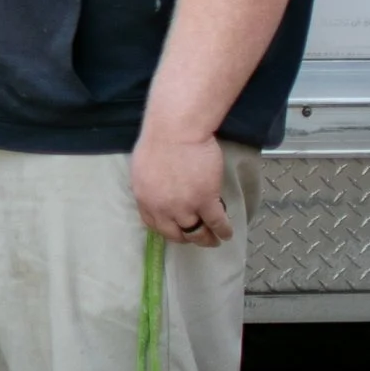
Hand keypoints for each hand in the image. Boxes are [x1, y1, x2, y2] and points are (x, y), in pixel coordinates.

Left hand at [131, 127, 233, 246]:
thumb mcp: (142, 168)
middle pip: (175, 233)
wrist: (176, 130)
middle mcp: (161, 208)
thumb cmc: (158, 141)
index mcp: (144, 198)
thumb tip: (156, 193)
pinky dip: (223, 230)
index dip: (167, 230)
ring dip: (207, 239)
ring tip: (214, 240)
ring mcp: (184, 207)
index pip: (153, 224)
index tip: (176, 231)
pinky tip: (227, 233)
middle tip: (196, 238)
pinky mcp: (205, 201)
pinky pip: (216, 223)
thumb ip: (149, 186)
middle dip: (187, 238)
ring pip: (197, 232)